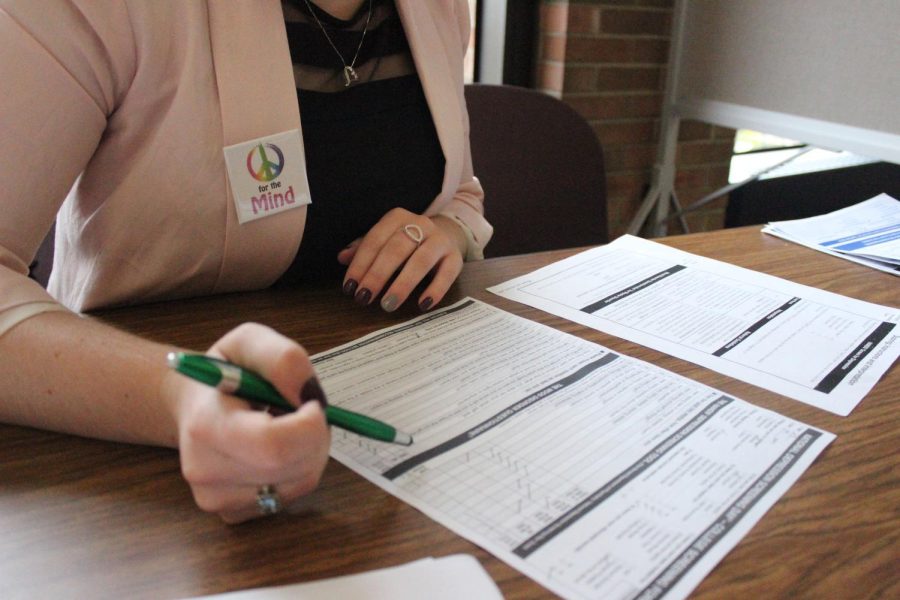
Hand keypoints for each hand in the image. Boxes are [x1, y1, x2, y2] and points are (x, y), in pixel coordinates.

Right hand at [166, 323, 329, 522]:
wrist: (194, 404)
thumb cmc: (226, 371)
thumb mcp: (251, 341)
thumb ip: (284, 359)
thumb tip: (309, 395)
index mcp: (207, 426)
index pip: (273, 446)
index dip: (309, 425)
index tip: (310, 403)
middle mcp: (206, 471)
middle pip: (292, 467)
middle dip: (315, 436)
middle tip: (303, 412)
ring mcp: (217, 499)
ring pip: (300, 482)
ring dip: (310, 452)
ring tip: (285, 426)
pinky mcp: (233, 513)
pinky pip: (291, 495)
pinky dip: (298, 470)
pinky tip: (277, 450)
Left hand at [338, 208, 466, 311]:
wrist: (448, 234)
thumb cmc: (408, 242)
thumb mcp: (385, 240)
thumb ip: (364, 248)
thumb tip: (342, 258)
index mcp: (397, 218)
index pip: (375, 240)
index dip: (360, 264)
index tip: (350, 287)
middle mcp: (420, 224)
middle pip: (396, 249)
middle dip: (378, 275)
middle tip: (364, 297)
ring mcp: (440, 240)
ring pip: (421, 260)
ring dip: (403, 284)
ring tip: (388, 304)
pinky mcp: (456, 257)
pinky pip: (447, 274)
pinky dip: (436, 289)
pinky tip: (423, 304)